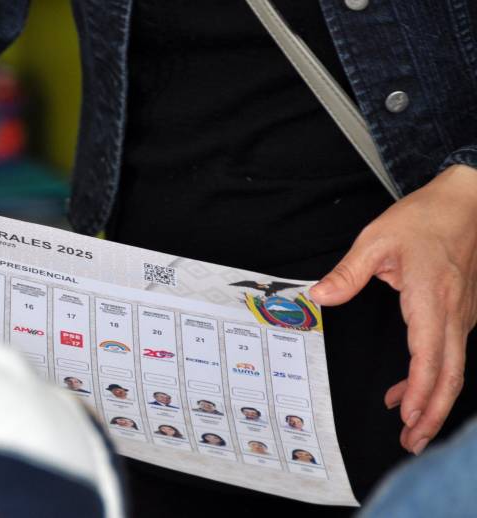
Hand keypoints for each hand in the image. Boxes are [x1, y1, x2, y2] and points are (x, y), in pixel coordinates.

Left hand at [310, 164, 476, 454]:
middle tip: (412, 443)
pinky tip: (410, 388)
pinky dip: (433, 377)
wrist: (466, 201)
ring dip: (433, 400)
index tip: (407, 419)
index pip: (429, 357)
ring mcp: (463, 314)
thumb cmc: (424, 218)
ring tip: (411, 428)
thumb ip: (348, 273)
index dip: (421, 393)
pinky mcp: (462, 311)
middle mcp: (454, 313)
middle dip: (432, 413)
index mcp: (432, 299)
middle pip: (450, 375)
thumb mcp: (377, 240)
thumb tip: (319, 296)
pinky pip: (450, 353)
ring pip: (453, 368)